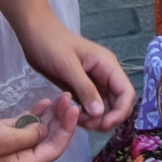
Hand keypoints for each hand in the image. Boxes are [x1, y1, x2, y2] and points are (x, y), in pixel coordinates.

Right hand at [0, 98, 85, 161]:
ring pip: (38, 130)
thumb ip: (29, 136)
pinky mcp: (2, 133)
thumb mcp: (4, 139)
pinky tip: (45, 102)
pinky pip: (25, 124)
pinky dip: (35, 113)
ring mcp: (11, 145)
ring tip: (62, 97)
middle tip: (69, 98)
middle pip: (48, 139)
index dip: (66, 131)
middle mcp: (19, 157)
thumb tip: (44, 130)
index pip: (53, 150)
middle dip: (61, 120)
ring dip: (51, 114)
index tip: (74, 110)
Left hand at [20, 25, 134, 131]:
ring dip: (96, 119)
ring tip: (78, 122)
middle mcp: (105, 75)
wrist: (35, 35)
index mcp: (107, 65)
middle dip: (107, 118)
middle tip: (88, 126)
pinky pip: (92, 107)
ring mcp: (95, 82)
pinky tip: (74, 118)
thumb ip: (85, 89)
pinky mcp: (83, 88)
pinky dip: (87, 116)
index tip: (103, 125)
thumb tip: (100, 113)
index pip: (126, 92)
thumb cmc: (51, 45)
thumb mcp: (68, 66)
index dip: (120, 112)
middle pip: (119, 103)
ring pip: (106, 108)